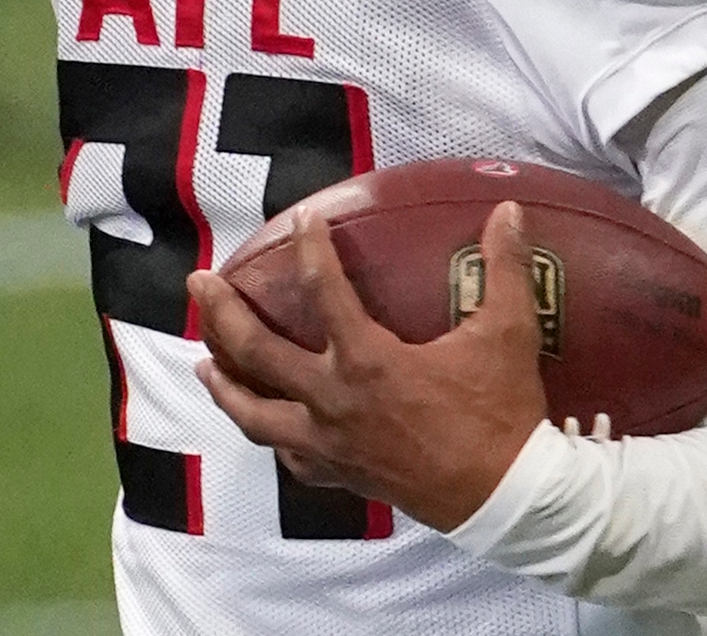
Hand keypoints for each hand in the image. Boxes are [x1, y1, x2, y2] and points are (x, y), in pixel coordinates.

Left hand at [186, 201, 549, 530]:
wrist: (504, 496)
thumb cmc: (501, 414)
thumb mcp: (508, 331)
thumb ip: (504, 267)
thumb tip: (508, 211)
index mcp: (367, 360)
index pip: (323, 290)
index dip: (310, 248)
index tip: (302, 220)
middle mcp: (334, 402)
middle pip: (257, 354)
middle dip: (221, 315)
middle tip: (198, 285)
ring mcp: (331, 444)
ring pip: (255, 416)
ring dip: (225, 387)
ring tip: (204, 366)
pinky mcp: (341, 475)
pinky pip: (290, 457)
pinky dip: (273, 437)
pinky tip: (270, 426)